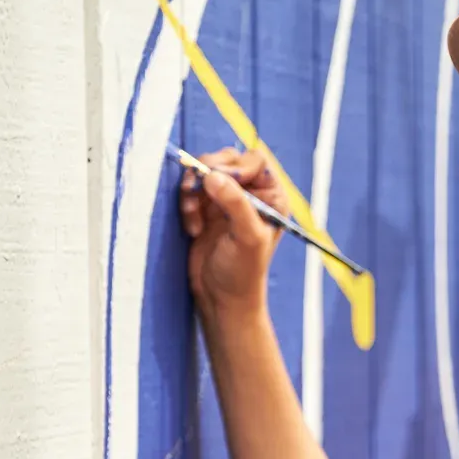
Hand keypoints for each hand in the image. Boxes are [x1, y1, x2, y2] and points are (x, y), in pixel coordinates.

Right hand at [180, 146, 288, 318]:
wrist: (221, 298)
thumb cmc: (243, 272)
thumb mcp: (247, 237)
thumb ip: (235, 204)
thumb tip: (213, 175)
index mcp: (271, 196)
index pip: (254, 160)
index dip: (234, 164)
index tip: (217, 178)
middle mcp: (250, 193)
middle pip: (227, 159)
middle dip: (208, 171)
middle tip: (195, 188)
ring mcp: (226, 199)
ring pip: (205, 172)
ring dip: (193, 190)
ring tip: (192, 215)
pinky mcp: (205, 208)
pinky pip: (191, 190)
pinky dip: (186, 203)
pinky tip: (192, 228)